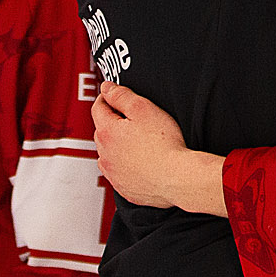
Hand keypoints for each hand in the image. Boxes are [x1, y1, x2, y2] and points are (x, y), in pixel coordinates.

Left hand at [93, 82, 225, 213]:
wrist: (177, 178)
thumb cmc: (164, 145)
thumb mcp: (143, 109)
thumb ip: (122, 95)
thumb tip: (107, 88)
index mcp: (107, 132)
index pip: (98, 107)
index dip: (107, 97)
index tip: (115, 95)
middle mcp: (105, 154)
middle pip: (102, 131)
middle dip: (113, 122)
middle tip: (133, 118)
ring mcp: (113, 173)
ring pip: (108, 153)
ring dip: (117, 146)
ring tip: (139, 142)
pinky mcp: (124, 188)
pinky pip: (119, 173)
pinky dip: (125, 166)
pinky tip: (142, 162)